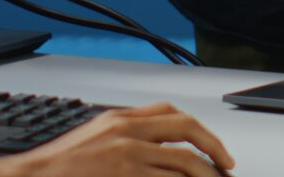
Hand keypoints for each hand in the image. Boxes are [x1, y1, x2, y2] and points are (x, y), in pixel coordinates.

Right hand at [2, 104, 237, 175]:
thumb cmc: (56, 167)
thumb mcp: (92, 139)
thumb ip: (121, 137)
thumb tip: (152, 149)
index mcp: (120, 119)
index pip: (171, 112)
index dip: (199, 128)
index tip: (211, 146)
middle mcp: (128, 131)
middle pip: (188, 130)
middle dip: (215, 149)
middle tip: (226, 168)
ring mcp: (128, 155)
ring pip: (185, 162)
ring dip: (206, 175)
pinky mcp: (127, 176)